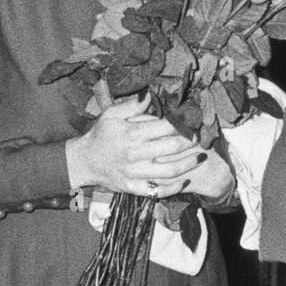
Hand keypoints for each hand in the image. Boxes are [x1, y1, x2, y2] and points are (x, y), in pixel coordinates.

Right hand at [65, 93, 224, 197]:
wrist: (84, 161)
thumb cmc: (101, 135)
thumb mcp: (111, 114)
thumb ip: (131, 104)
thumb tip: (151, 94)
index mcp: (131, 133)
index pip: (164, 127)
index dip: (182, 125)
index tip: (192, 122)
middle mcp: (134, 154)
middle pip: (171, 148)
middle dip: (190, 143)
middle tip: (200, 139)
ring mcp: (134, 173)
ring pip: (168, 171)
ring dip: (188, 164)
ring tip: (201, 158)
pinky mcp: (133, 188)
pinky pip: (156, 191)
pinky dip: (173, 188)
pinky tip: (185, 181)